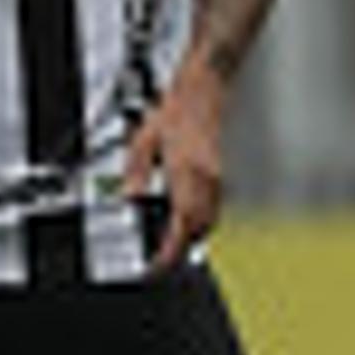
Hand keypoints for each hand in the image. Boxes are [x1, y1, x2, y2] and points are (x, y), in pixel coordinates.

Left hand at [120, 64, 226, 270]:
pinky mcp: (224, 174)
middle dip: (182, 247)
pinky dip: (201, 218)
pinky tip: (186, 216)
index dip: (169, 252)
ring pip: (211, 220)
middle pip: (199, 229)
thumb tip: (130, 197)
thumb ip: (135, 171)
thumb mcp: (143, 138)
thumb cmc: (177, 109)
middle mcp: (206, 178)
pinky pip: (216, 207)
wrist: (206, 88)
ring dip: (192, 234)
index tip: (157, 265)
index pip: (181, 225)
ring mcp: (219, 176)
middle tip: (161, 256)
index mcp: (185, 171)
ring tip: (170, 240)